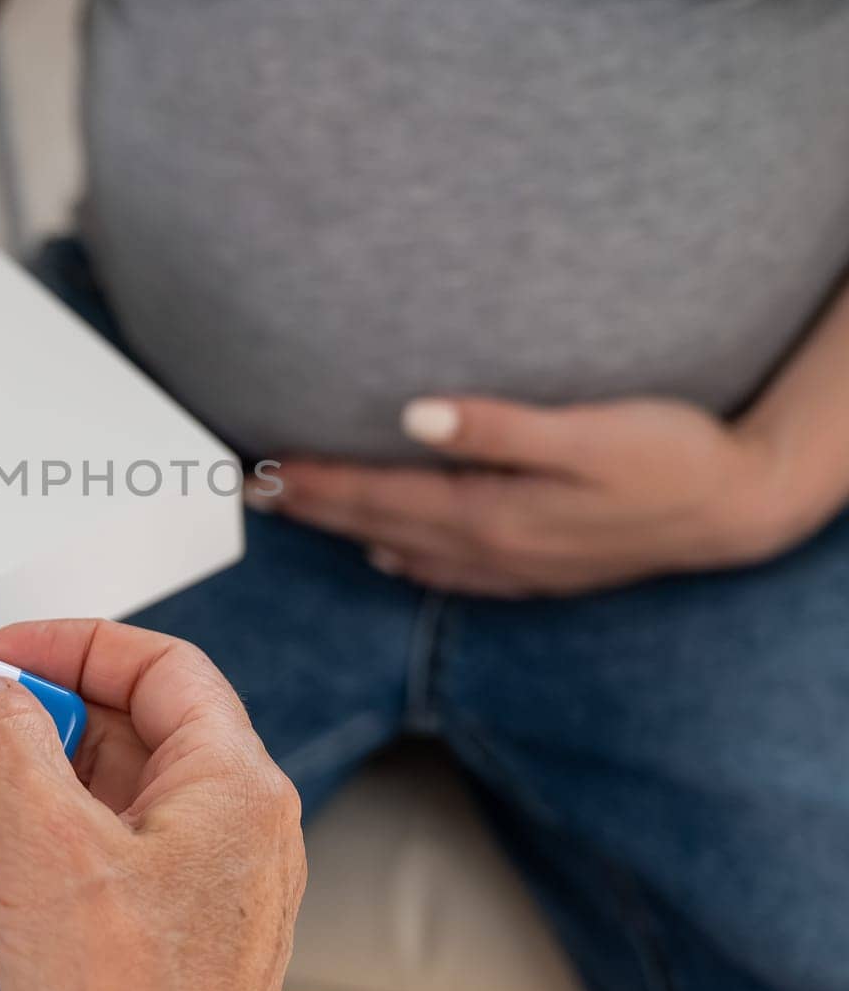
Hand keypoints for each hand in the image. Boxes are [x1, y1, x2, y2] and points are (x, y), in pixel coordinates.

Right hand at [0, 620, 305, 990]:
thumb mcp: (53, 852)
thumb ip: (10, 750)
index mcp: (228, 791)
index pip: (160, 670)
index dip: (74, 648)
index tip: (1, 654)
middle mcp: (210, 835)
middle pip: (94, 743)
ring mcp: (167, 895)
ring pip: (60, 814)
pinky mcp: (125, 949)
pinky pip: (44, 883)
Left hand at [251, 395, 817, 597]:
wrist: (737, 508)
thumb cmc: (668, 454)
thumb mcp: (587, 431)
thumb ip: (497, 426)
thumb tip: (413, 418)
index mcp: (490, 511)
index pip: (377, 495)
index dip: (316, 482)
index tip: (262, 468)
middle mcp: (488, 547)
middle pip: (376, 526)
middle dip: (312, 507)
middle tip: (253, 490)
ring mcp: (511, 566)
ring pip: (403, 549)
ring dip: (347, 530)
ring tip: (300, 512)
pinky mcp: (536, 569)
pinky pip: (448, 572)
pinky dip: (405, 560)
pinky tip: (389, 555)